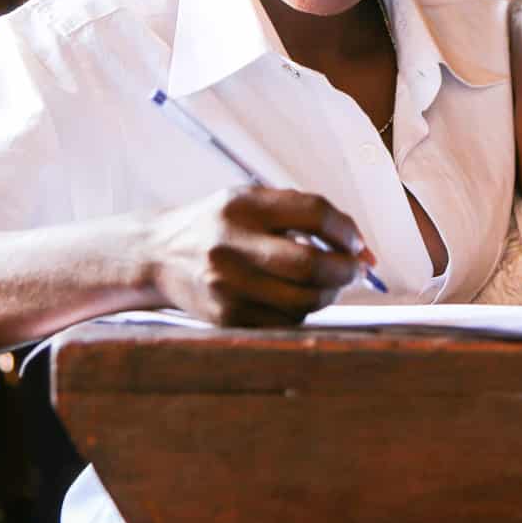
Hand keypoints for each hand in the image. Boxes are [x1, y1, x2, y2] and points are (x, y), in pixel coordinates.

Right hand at [145, 187, 372, 326]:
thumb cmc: (218, 225)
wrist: (158, 255)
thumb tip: (363, 251)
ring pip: (302, 300)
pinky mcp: (226, 316)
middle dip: (346, 270)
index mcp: (243, 205)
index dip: (347, 230)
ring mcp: (227, 284)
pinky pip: (284, 321)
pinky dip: (302, 311)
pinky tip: (297, 297)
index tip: (357, 243)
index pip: (314, 213)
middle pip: (311, 264)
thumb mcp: (250, 201)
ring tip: (326, 284)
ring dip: (328, 294)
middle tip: (355, 270)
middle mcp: (232, 244)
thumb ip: (303, 216)